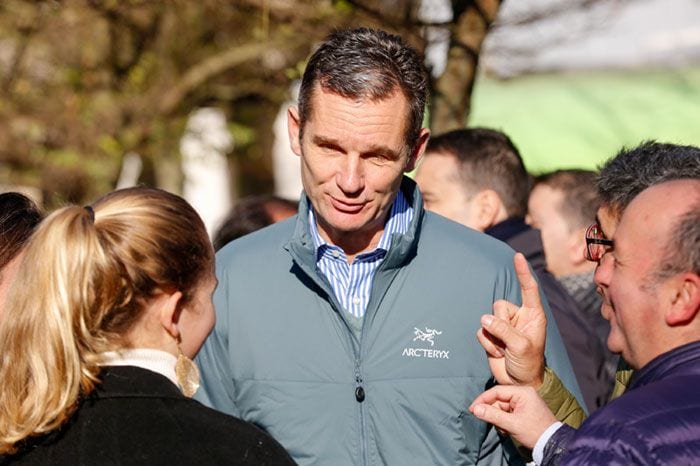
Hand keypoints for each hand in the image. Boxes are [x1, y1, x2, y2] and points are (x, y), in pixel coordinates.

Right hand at [469, 385, 556, 448]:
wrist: (552, 444)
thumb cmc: (535, 432)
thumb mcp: (512, 424)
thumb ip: (492, 415)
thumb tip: (475, 409)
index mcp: (522, 392)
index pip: (496, 391)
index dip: (483, 400)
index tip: (473, 409)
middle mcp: (523, 394)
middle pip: (499, 400)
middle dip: (494, 413)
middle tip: (492, 424)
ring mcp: (524, 403)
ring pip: (502, 408)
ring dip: (499, 420)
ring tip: (505, 430)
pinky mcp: (524, 411)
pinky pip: (508, 413)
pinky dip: (504, 422)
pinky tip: (508, 430)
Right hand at [476, 252, 545, 387]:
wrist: (518, 383)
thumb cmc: (528, 363)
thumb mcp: (521, 346)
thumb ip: (503, 330)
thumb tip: (485, 319)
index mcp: (533, 315)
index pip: (528, 289)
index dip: (523, 272)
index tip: (518, 256)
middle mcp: (518, 317)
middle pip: (499, 306)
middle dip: (500, 324)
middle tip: (510, 342)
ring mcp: (503, 326)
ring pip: (487, 319)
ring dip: (494, 337)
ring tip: (505, 349)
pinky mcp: (491, 336)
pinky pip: (481, 332)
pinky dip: (487, 344)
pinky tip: (498, 353)